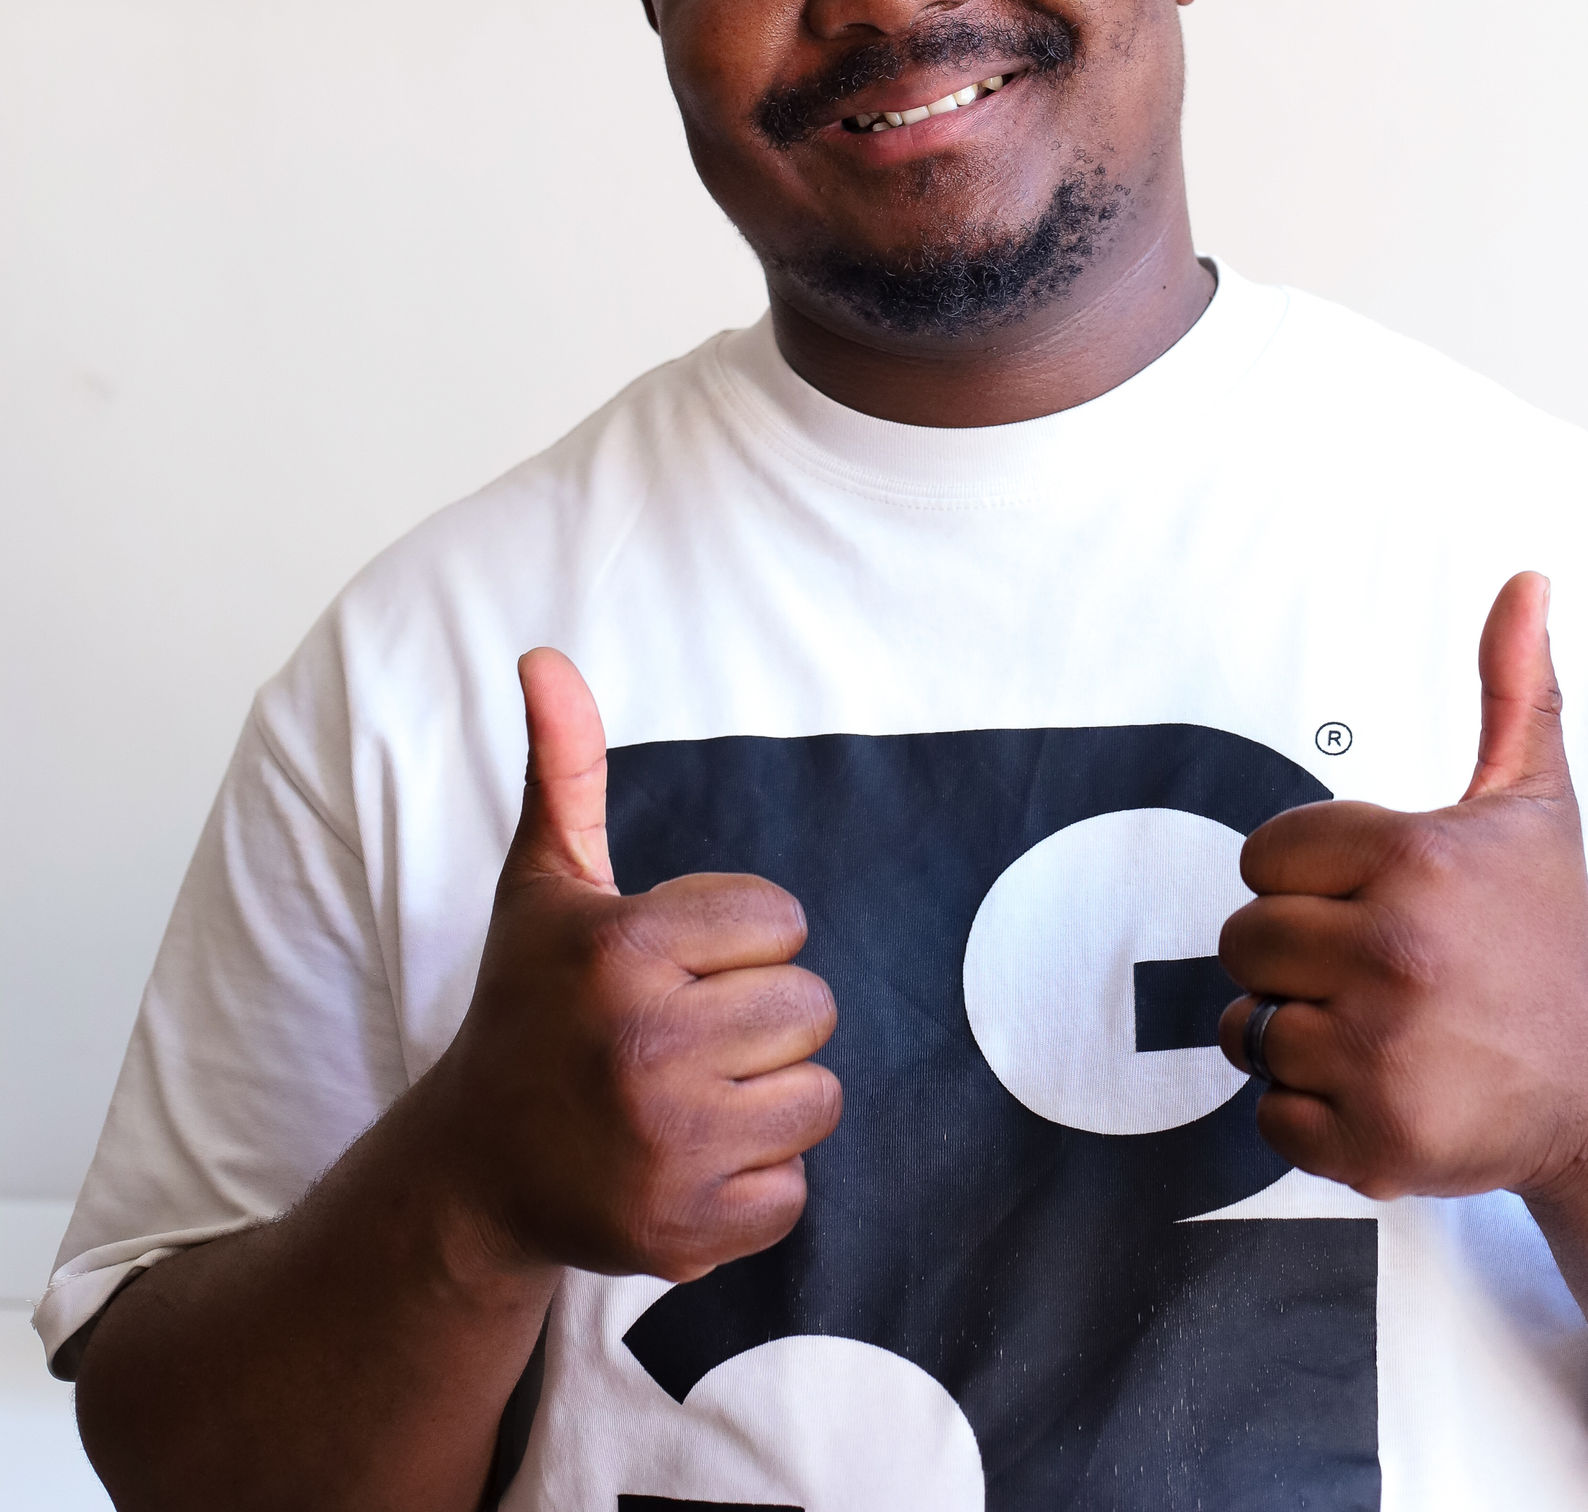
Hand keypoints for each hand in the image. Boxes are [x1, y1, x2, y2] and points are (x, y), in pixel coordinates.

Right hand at [420, 648, 841, 1283]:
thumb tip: (543, 654)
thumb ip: (564, 766)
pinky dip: (755, 1183)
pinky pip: (795, 1191)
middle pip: (811, 1009)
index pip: (783, 921)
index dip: (739, 941)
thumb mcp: (544, 883)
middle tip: (682, 1035)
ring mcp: (663, 1147)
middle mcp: (641, 1047)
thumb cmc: (529, 1007)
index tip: (674, 966)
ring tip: (689, 1094)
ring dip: (769, 1098)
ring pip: (818, 1098)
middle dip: (761, 1018)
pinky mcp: (681, 1231)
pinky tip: (686, 1161)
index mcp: (621, 950)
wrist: (471, 1169)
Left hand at [1218, 571, 1587, 1202]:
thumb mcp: (1534, 803)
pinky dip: (1309, 1112)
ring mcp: (1382, 1053)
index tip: (1379, 900)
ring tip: (1380, 1028)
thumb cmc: (1549, 935)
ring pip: (1248, 1027)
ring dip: (1297, 1033)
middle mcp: (1395, 952)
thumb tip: (1527, 577)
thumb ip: (1513, 687)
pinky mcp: (1374, 1141)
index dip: (1309, 880)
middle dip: (1295, 956)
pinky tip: (1383, 1088)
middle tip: (1379, 970)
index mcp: (1413, 859)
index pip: (1263, 858)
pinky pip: (1268, 1114)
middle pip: (1243, 942)